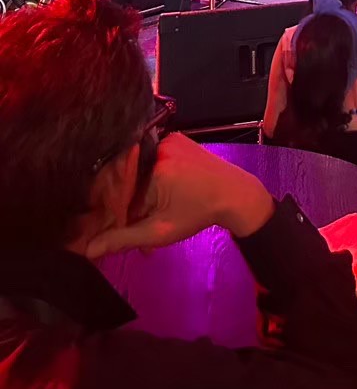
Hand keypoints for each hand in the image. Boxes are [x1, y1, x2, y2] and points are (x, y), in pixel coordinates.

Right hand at [85, 134, 274, 257]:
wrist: (235, 194)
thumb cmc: (198, 213)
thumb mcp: (159, 231)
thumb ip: (122, 238)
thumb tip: (88, 250)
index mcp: (152, 166)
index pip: (114, 188)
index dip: (107, 209)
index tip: (103, 225)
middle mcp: (157, 145)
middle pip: (125, 175)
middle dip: (124, 201)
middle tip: (130, 220)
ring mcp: (167, 139)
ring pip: (137, 167)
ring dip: (136, 189)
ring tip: (145, 210)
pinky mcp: (175, 138)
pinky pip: (150, 157)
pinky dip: (147, 175)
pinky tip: (155, 193)